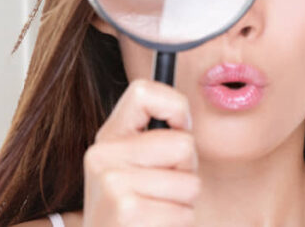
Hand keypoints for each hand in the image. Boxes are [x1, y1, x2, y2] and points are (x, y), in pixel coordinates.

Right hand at [83, 79, 199, 226]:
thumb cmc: (138, 208)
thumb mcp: (140, 166)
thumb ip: (161, 137)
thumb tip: (202, 103)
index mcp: (109, 137)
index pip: (143, 91)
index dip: (175, 106)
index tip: (180, 128)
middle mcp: (103, 155)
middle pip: (183, 144)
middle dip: (186, 171)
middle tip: (164, 190)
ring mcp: (112, 183)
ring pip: (190, 182)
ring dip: (184, 202)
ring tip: (158, 210)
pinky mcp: (127, 212)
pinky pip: (185, 212)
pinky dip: (179, 222)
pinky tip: (154, 226)